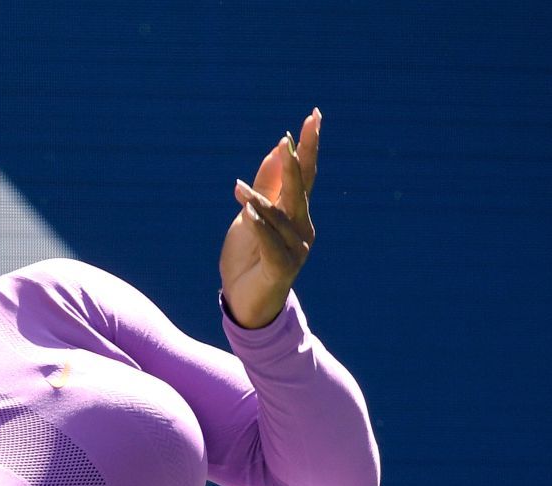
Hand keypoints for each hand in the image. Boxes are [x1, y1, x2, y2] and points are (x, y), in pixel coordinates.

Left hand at [219, 108, 319, 329]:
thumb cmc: (249, 258)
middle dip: (296, 163)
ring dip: (259, 201)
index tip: (313, 116)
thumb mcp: (251, 216)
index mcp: (295, 213)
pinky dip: (259, 228)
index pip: (304, 174)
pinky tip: (248, 212)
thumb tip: (277, 149)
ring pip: (279, 217)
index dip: (308, 146)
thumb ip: (265, 186)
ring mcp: (295, 250)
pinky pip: (269, 244)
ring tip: (238, 187)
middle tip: (290, 137)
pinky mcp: (281, 269)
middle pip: (300, 190)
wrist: (243, 303)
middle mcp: (302, 228)